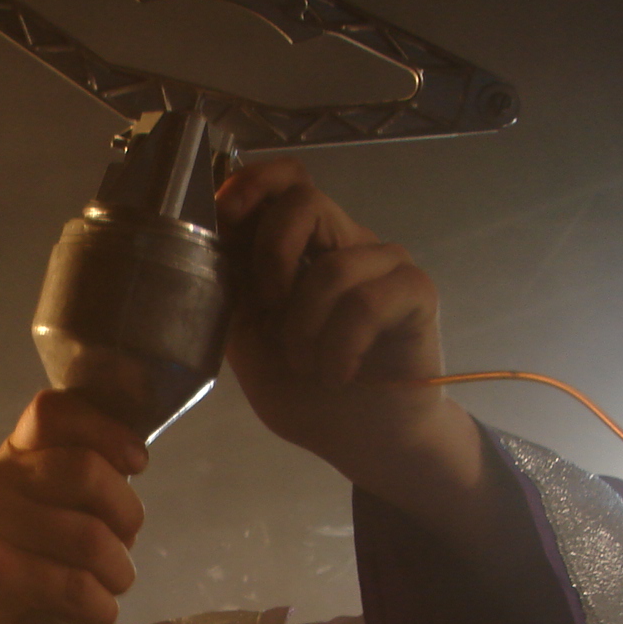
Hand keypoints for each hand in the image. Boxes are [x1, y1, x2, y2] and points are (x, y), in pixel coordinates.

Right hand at [0, 389, 145, 623]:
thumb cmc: (12, 576)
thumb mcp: (39, 520)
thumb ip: (75, 491)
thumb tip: (133, 471)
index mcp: (11, 460)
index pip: (55, 411)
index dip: (108, 430)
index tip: (136, 464)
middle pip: (87, 471)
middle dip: (128, 515)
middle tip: (124, 549)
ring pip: (91, 538)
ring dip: (118, 575)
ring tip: (108, 592)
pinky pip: (76, 587)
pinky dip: (100, 612)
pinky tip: (91, 620)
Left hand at [217, 158, 486, 508]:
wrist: (363, 443)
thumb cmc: (308, 394)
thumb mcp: (248, 344)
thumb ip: (231, 295)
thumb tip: (206, 248)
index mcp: (303, 248)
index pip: (286, 181)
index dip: (254, 183)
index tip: (226, 215)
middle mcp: (345, 243)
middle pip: (306, 200)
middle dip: (272, 256)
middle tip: (269, 308)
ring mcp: (385, 264)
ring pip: (332, 265)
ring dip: (305, 329)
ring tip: (309, 366)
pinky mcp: (417, 292)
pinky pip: (368, 301)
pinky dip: (341, 346)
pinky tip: (340, 373)